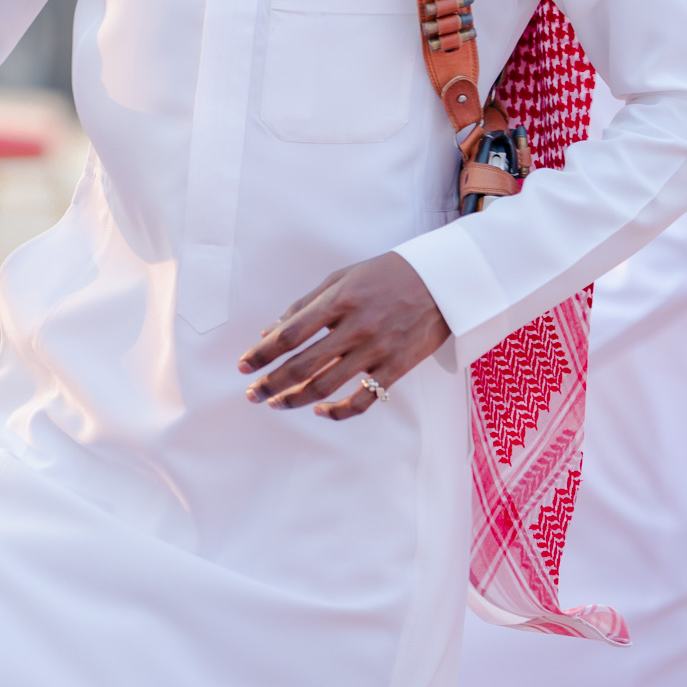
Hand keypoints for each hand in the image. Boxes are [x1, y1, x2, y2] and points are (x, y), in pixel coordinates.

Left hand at [239, 252, 449, 420]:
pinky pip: (361, 400)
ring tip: (275, 404)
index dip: (263, 353)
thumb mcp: (342, 278)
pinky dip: (336, 411)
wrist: (442, 282)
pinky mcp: (395, 368)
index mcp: (339, 300)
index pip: (290, 334)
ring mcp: (376, 350)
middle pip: (302, 365)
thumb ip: (305, 305)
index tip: (244, 365)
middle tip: (252, 393)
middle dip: (271, 383)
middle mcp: (356, 327)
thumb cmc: (386, 275)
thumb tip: (271, 331)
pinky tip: (319, 411)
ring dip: (294, 399)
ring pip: (326, 386)